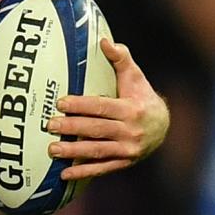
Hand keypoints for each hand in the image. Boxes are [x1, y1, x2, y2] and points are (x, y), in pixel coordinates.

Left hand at [49, 39, 170, 181]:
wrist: (163, 126)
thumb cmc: (142, 96)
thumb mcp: (135, 76)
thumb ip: (121, 58)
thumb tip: (104, 41)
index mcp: (131, 109)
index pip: (102, 107)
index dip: (81, 106)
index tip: (60, 103)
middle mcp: (130, 132)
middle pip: (96, 130)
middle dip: (72, 128)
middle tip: (50, 125)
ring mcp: (127, 150)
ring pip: (97, 151)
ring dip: (73, 152)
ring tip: (52, 149)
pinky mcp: (123, 162)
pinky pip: (101, 169)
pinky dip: (83, 172)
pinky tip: (65, 173)